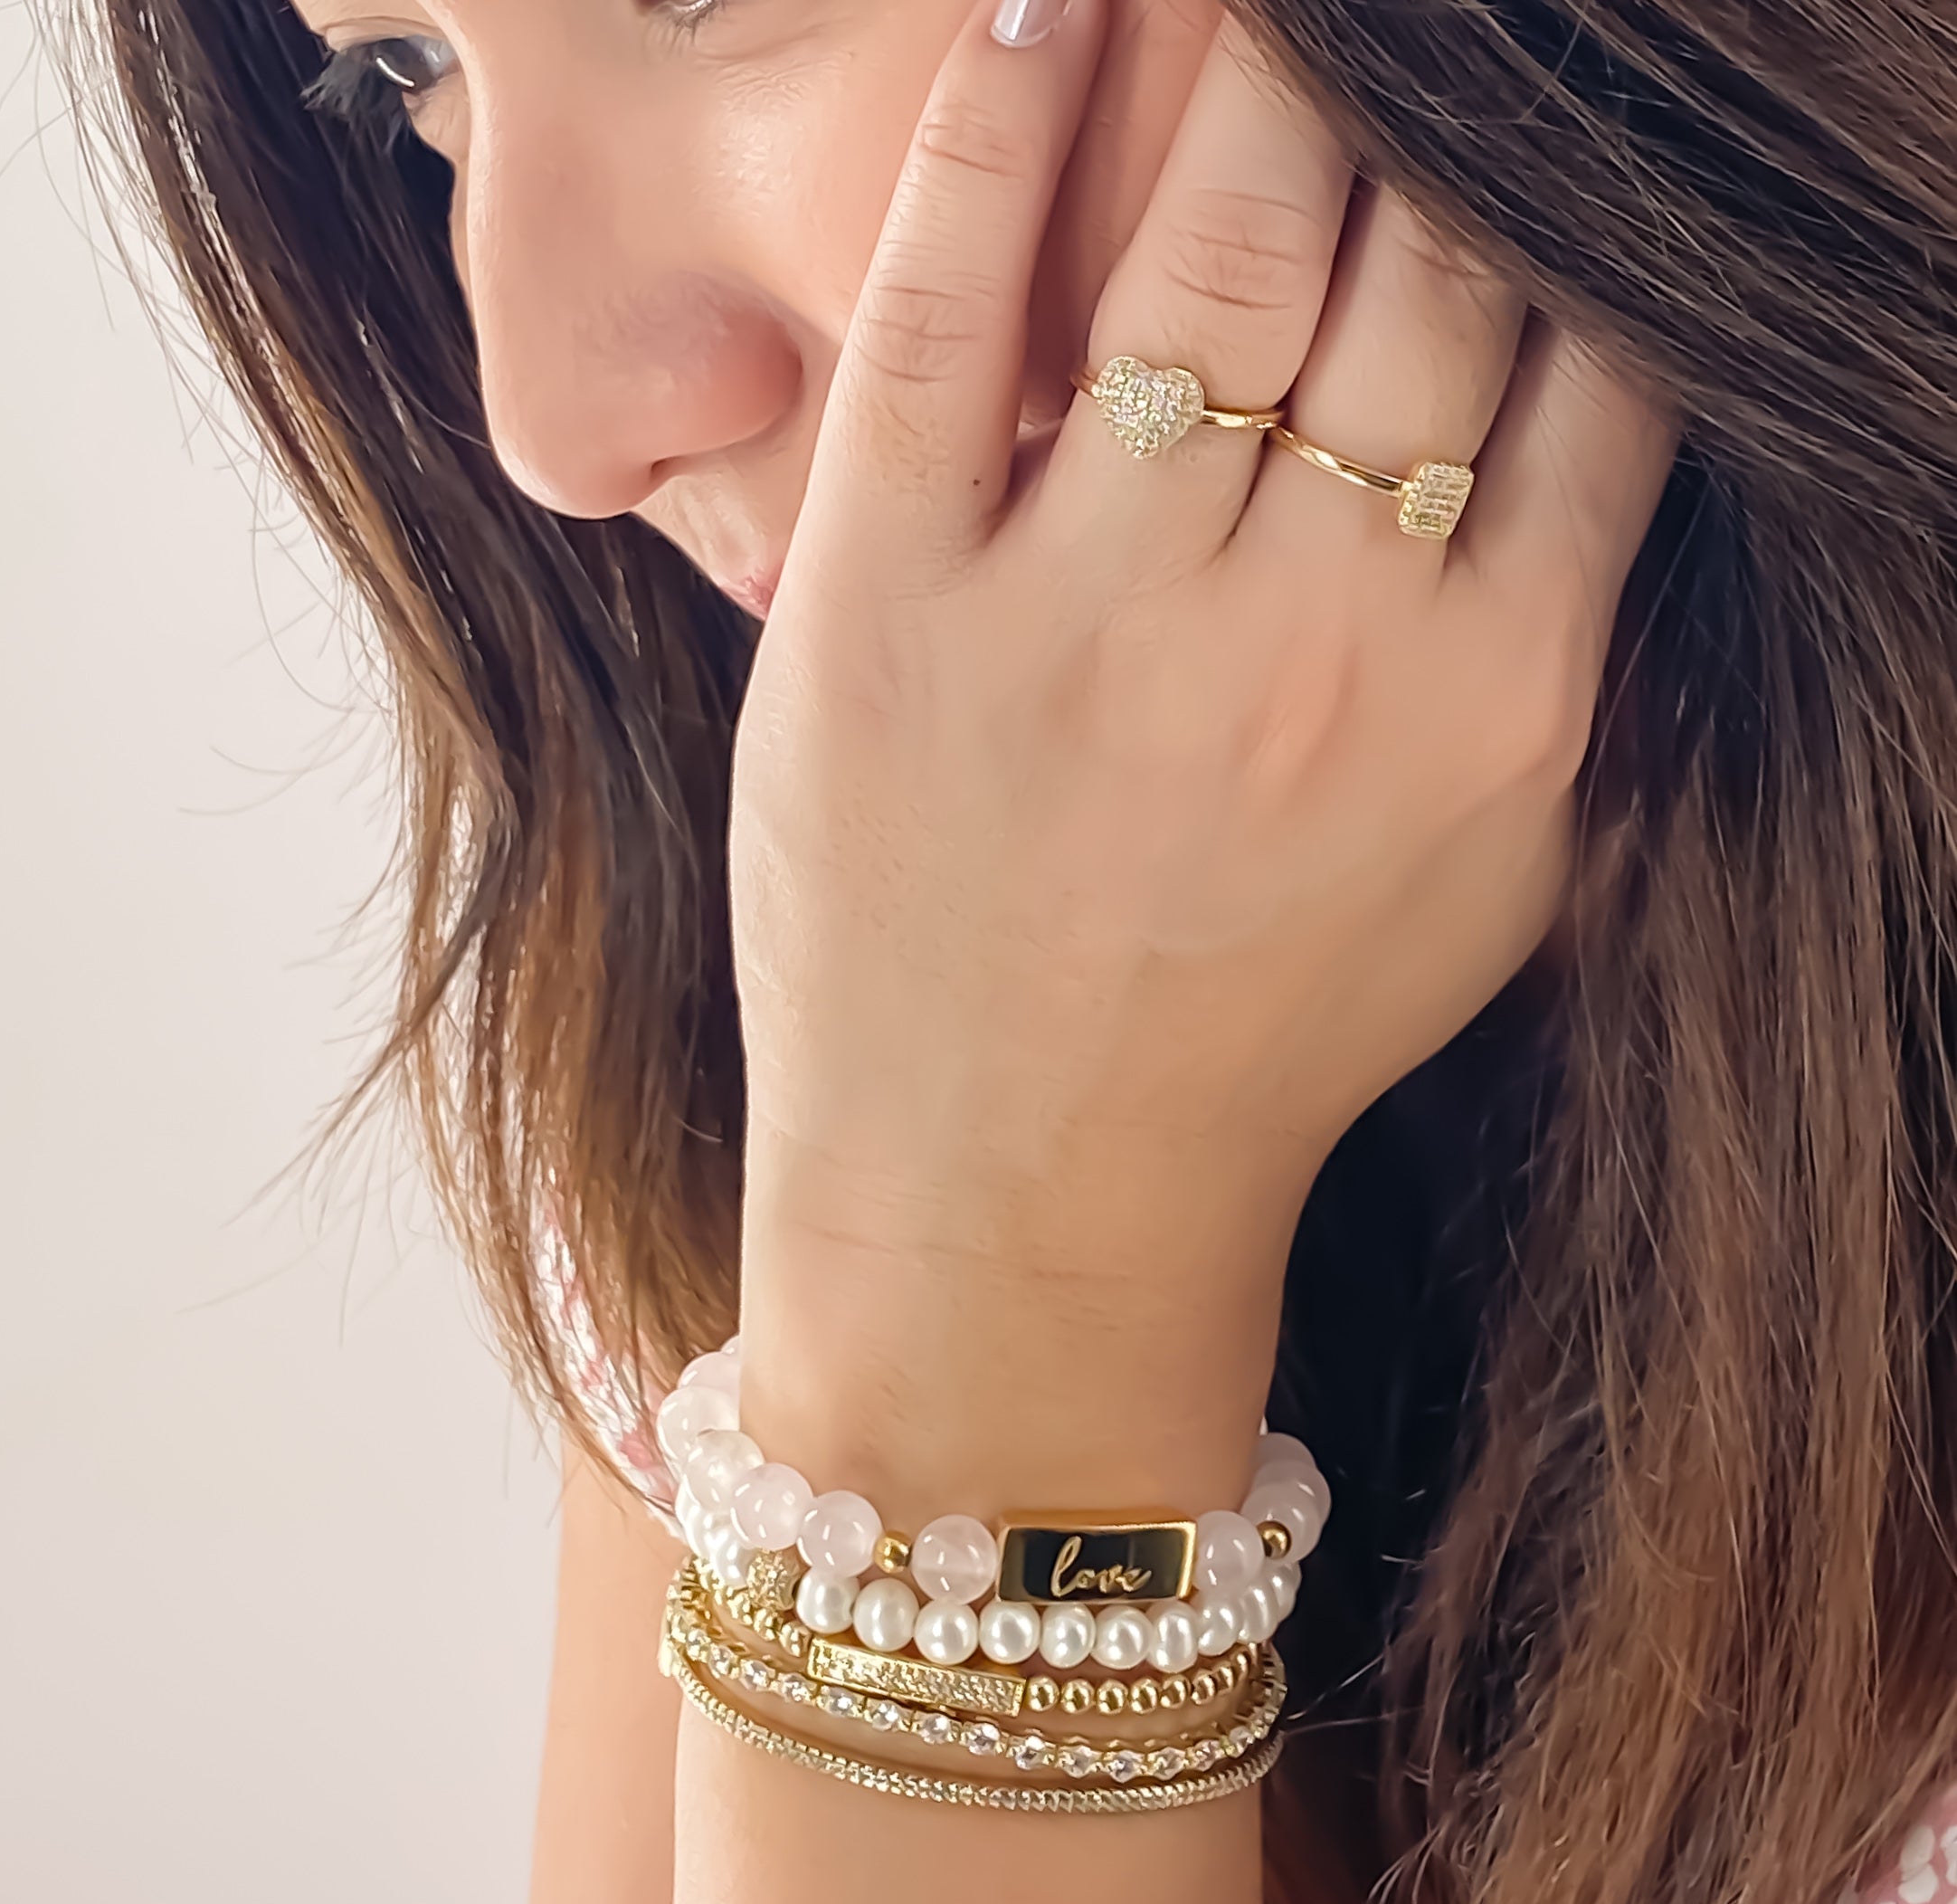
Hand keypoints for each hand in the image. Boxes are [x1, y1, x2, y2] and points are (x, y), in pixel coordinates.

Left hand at [728, 0, 1672, 1483]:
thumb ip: (1554, 652)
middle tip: (1406, 16)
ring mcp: (1091, 625)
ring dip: (1253, 50)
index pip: (1585, 342)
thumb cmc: (1254, 1046)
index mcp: (1494, 695)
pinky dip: (991, 140)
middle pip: (1430, 254)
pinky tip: (1039, 10)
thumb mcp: (1482, 878)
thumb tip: (1589, 419)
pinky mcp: (887, 623)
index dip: (1566, 187)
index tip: (1535, 107)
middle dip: (1434, 92)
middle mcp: (1314, 638)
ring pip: (1222, 242)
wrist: (1026, 1211)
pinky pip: (950, 327)